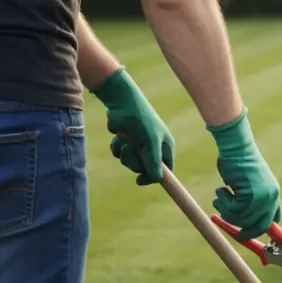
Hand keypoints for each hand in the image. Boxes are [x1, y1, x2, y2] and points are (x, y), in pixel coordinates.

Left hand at [90, 67, 173, 184]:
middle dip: (134, 162)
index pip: (165, 170)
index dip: (155, 177)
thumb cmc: (141, 118)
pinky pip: (119, 155)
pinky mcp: (126, 142)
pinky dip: (117, 149)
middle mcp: (153, 148)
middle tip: (130, 151)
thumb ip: (154, 160)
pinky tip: (118, 138)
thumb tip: (157, 179)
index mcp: (165, 147)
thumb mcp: (151, 140)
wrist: (121, 101)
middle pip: (145, 169)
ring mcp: (139, 146)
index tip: (140, 181)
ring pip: (130, 163)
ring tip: (124, 142)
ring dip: (124, 154)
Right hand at [207, 109, 281, 240]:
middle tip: (232, 229)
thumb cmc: (237, 162)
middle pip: (260, 226)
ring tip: (220, 196)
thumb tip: (247, 220)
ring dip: (227, 211)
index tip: (247, 235)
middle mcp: (271, 197)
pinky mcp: (251, 195)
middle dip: (244, 231)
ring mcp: (263, 197)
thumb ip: (252, 201)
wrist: (235, 146)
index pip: (273, 220)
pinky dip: (223, 203)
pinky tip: (221, 190)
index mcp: (273, 194)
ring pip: (243, 220)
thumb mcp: (249, 184)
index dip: (260, 229)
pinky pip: (234, 211)